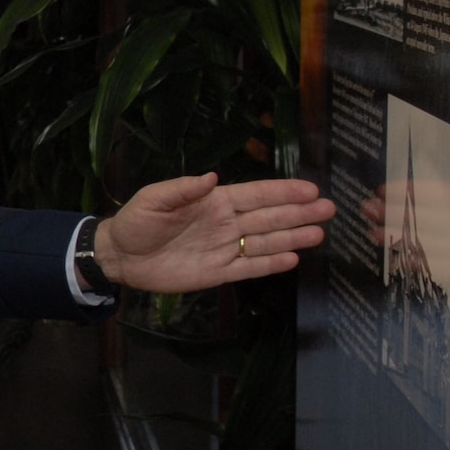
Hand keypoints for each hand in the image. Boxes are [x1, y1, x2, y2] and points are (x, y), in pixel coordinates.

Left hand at [92, 173, 334, 293]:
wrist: (120, 257)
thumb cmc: (136, 222)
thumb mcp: (154, 200)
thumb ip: (183, 189)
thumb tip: (212, 177)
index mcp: (214, 202)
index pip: (256, 194)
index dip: (283, 192)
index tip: (310, 190)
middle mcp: (225, 224)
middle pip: (269, 217)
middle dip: (299, 213)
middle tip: (329, 209)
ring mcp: (223, 249)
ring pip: (265, 242)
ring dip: (292, 237)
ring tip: (319, 234)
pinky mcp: (217, 273)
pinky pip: (248, 268)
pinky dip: (269, 264)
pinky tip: (291, 258)